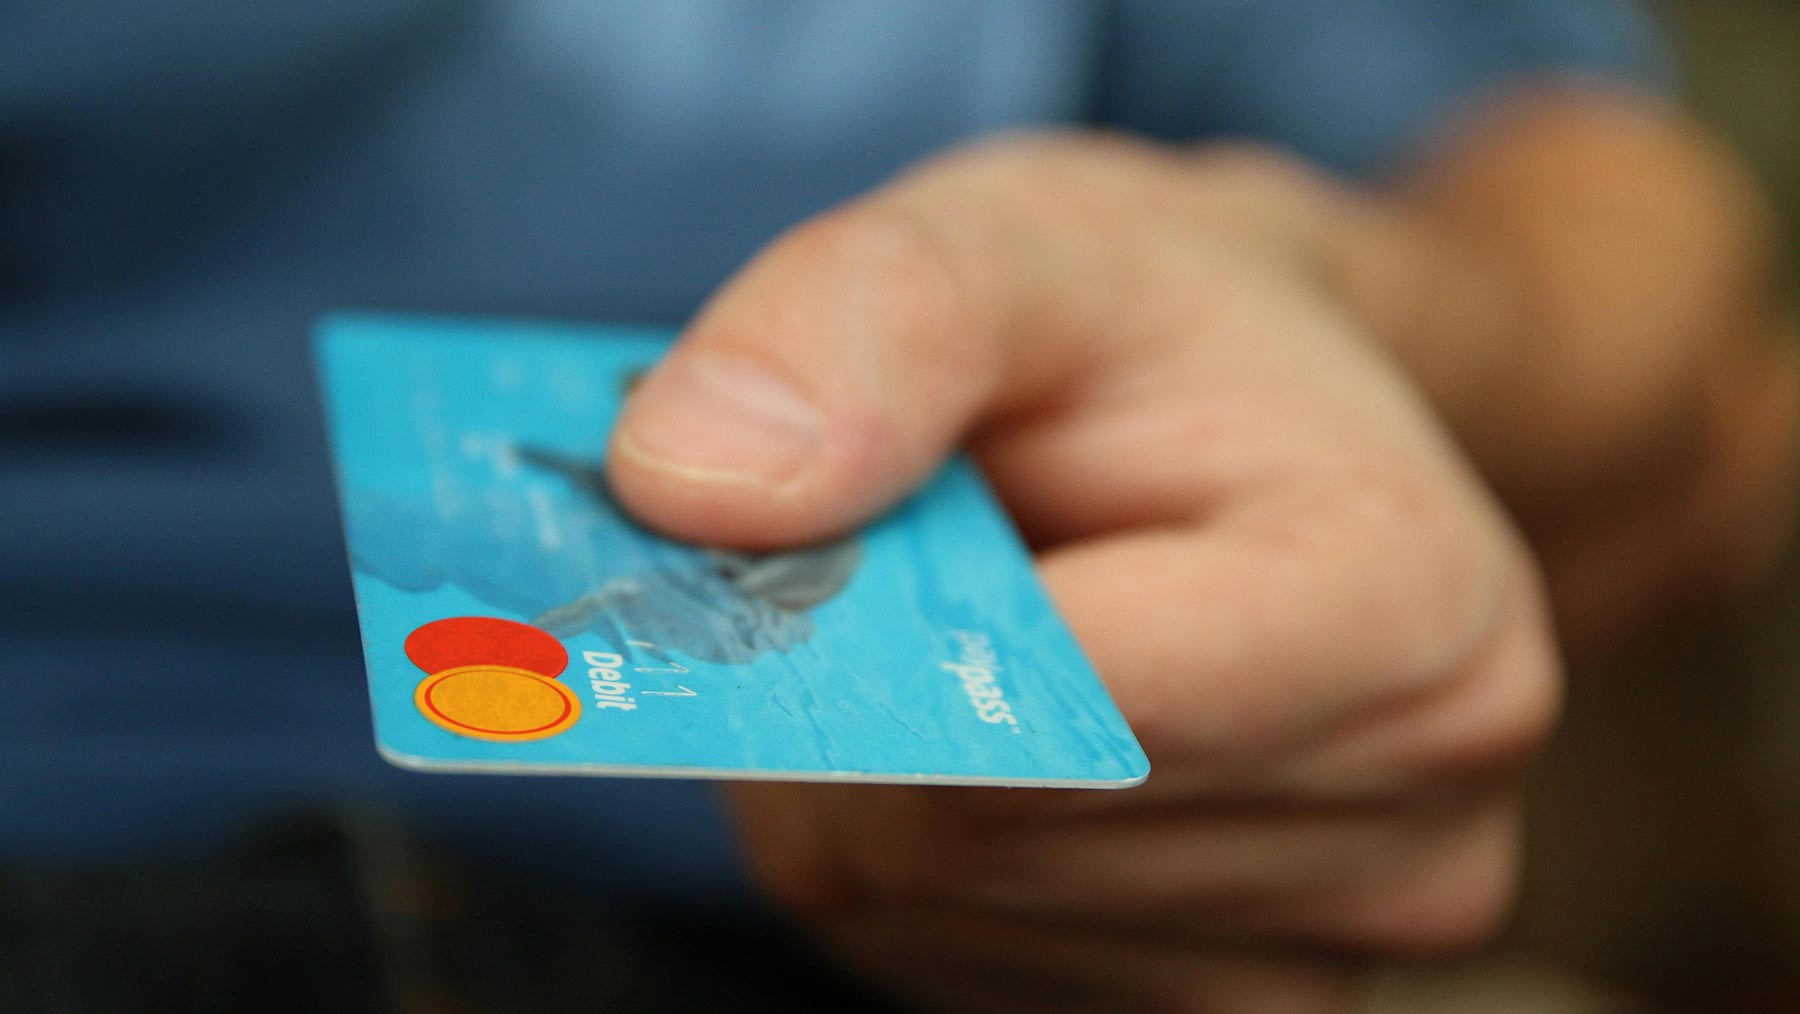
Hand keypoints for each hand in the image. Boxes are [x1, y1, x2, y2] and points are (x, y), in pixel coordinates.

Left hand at [606, 135, 1558, 1011]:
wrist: (1266, 427)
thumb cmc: (1153, 332)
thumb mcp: (1023, 239)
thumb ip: (872, 319)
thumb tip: (691, 487)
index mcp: (1411, 609)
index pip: (1057, 705)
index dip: (873, 624)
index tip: (810, 526)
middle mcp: (1417, 823)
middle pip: (969, 835)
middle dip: (856, 691)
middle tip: (892, 561)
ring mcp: (1333, 954)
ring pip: (933, 913)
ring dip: (875, 773)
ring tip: (968, 636)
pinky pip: (954, 966)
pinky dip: (916, 855)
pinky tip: (994, 741)